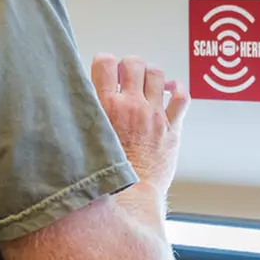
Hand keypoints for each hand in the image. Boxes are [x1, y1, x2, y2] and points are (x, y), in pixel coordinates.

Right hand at [92, 53, 189, 192]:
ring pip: (158, 75)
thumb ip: (83, 115)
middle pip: (134, 64)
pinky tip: (170, 92)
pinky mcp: (171, 128)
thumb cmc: (103, 175)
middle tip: (126, 75)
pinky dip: (177, 90)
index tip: (105, 68)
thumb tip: (77, 99)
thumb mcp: (83, 139)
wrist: (128, 198)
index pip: (105, 63)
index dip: (104, 62)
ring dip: (151, 75)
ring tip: (146, 82)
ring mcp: (154, 115)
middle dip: (129, 65)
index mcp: (106, 106)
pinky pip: (182, 98)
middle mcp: (132, 106)